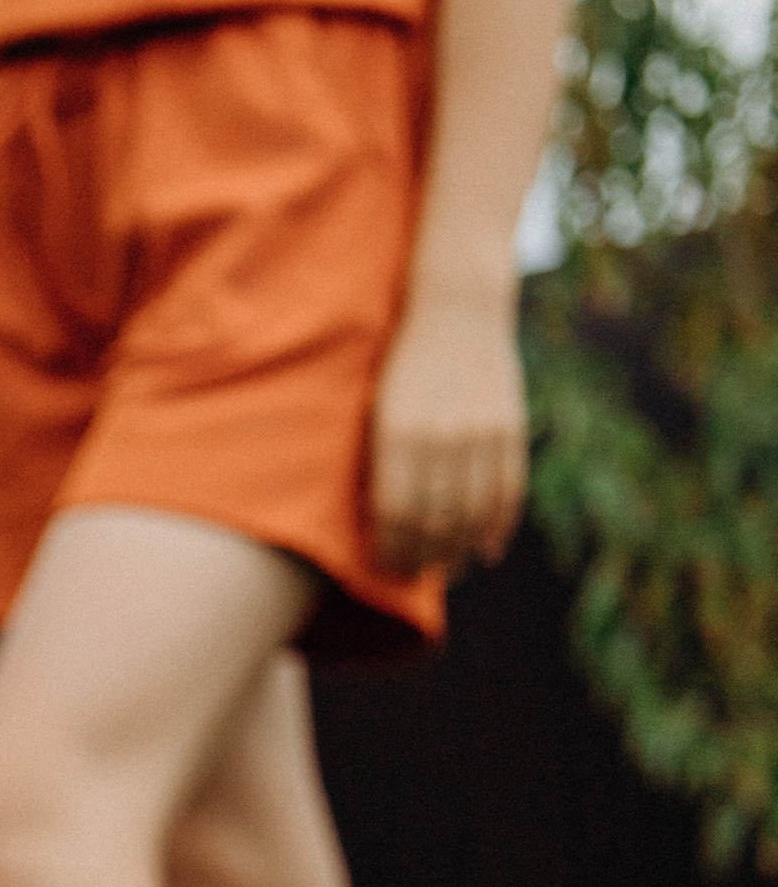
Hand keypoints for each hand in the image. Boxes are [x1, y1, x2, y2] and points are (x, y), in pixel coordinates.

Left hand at [368, 278, 525, 578]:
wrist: (456, 312)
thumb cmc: (402, 366)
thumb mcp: (377, 409)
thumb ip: (380, 463)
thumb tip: (383, 527)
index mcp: (399, 433)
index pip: (396, 516)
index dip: (391, 551)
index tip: (383, 567)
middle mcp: (443, 437)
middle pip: (435, 522)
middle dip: (422, 558)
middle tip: (413, 574)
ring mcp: (482, 433)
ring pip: (473, 515)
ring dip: (460, 550)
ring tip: (447, 567)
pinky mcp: (511, 429)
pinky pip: (507, 492)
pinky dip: (497, 527)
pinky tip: (485, 547)